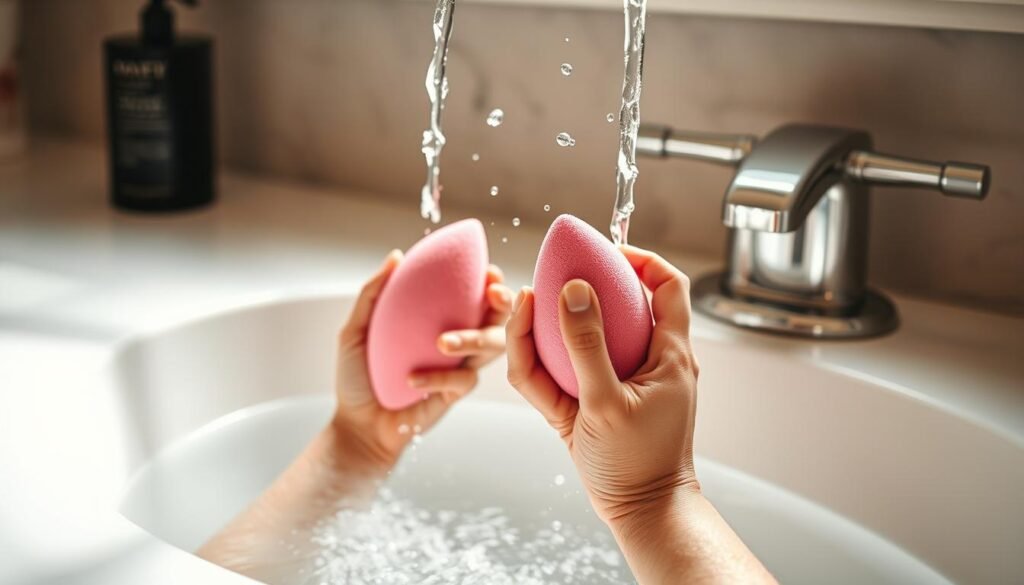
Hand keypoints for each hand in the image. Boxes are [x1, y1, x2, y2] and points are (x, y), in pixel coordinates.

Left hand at [332, 250, 512, 473]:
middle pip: (496, 320)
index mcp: (439, 320)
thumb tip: (396, 256)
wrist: (357, 423)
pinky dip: (436, 378)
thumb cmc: (358, 375)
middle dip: (503, 305)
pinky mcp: (455, 394)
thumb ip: (373, 294)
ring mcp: (459, 368)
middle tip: (494, 294)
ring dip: (473, 339)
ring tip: (444, 342)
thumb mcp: (356, 331)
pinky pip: (461, 381)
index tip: (488, 270)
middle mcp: (456, 341)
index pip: (473, 296)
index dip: (489, 281)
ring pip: (489, 349)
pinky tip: (411, 379)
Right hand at [506, 245, 773, 583]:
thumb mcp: (608, 403)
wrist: (640, 514)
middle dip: (578, 286)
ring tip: (523, 305)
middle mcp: (643, 360)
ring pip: (578, 338)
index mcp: (669, 354)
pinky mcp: (586, 403)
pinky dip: (537, 361)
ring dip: (547, 323)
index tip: (606, 251)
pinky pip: (559, 372)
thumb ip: (588, 346)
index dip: (642, 259)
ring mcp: (612, 382)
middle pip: (614, 305)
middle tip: (549, 273)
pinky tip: (519, 344)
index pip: (668, 286)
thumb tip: (573, 289)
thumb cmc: (638, 464)